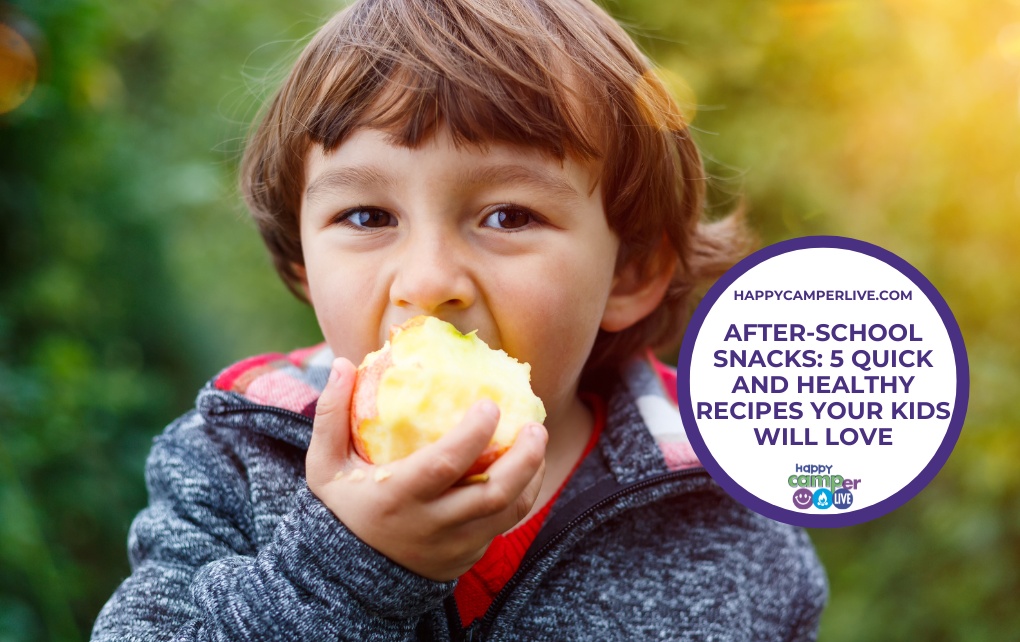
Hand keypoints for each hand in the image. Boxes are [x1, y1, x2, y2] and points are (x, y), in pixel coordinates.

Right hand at [306, 357, 547, 581]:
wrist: (350, 576)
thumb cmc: (342, 508)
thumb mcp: (324, 467)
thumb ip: (331, 417)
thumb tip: (344, 364)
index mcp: (396, 498)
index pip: (443, 465)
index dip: (472, 435)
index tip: (491, 405)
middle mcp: (431, 525)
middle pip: (492, 493)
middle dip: (523, 458)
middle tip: (536, 426)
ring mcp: (454, 545)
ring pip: (508, 511)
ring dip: (531, 475)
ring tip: (537, 441)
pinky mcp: (467, 556)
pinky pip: (504, 524)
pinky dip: (522, 494)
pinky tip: (526, 468)